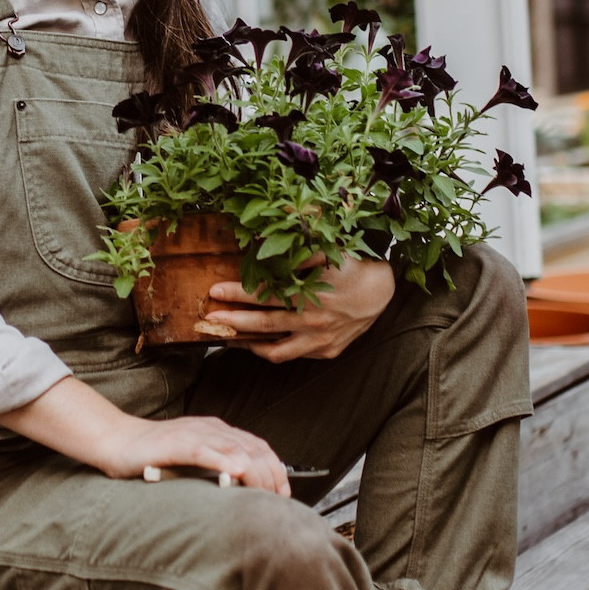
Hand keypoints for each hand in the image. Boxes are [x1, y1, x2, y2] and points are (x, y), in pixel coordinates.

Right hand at [100, 412, 290, 492]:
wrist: (117, 440)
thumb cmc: (151, 454)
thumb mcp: (191, 458)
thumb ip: (215, 465)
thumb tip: (240, 487)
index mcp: (216, 430)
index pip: (257, 446)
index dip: (276, 468)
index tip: (283, 492)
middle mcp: (210, 428)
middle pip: (253, 448)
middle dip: (271, 475)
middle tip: (278, 499)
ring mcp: (194, 434)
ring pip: (236, 450)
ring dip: (255, 473)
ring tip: (265, 493)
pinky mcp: (177, 444)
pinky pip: (206, 451)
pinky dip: (224, 462)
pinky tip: (236, 474)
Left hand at [206, 255, 395, 362]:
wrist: (380, 293)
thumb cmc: (350, 268)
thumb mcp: (326, 251)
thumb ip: (295, 249)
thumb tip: (265, 233)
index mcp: (310, 295)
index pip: (265, 296)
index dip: (237, 293)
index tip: (215, 290)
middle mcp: (313, 321)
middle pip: (264, 324)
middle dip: (232, 320)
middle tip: (209, 317)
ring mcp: (319, 341)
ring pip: (275, 351)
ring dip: (248, 344)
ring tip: (228, 337)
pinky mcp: (325, 352)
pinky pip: (291, 356)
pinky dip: (271, 351)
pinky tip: (257, 343)